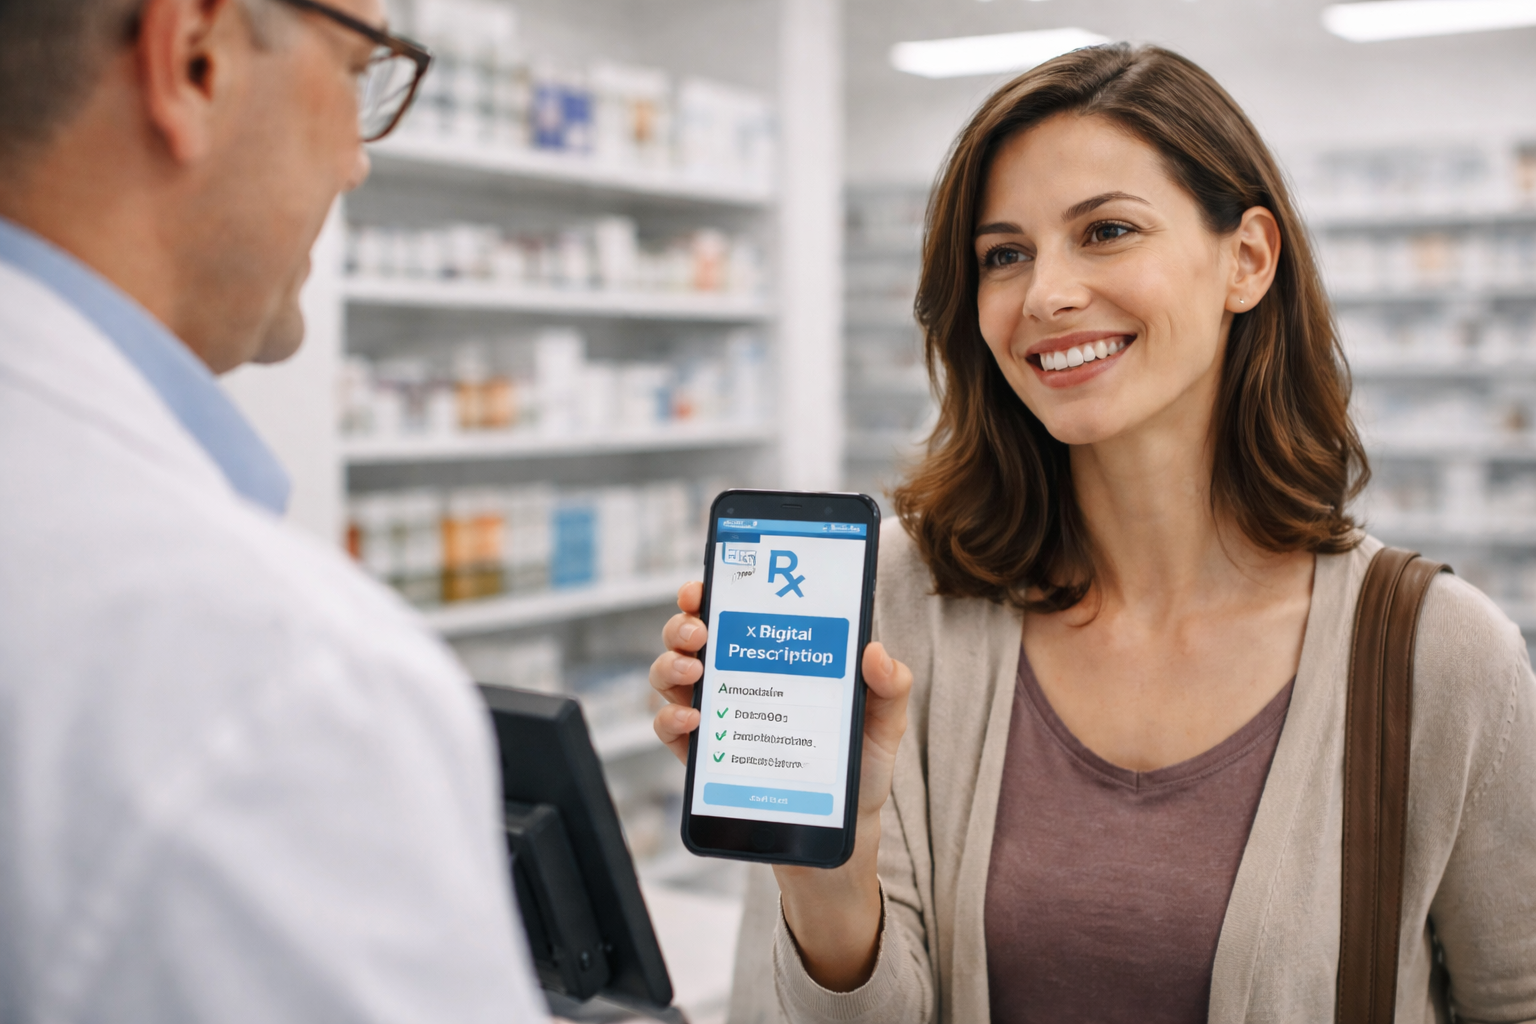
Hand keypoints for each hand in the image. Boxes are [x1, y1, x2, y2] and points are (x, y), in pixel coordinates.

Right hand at [648, 580, 912, 992]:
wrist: (838, 839)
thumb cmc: (858, 770)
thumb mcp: (884, 724)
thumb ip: (890, 686)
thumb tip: (875, 650)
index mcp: (775, 659)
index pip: (737, 611)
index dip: (714, 590)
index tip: (707, 583)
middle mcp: (739, 681)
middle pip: (693, 637)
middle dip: (683, 623)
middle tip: (699, 630)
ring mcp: (717, 717)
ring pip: (671, 675)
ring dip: (670, 664)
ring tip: (693, 669)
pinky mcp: (704, 757)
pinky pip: (670, 729)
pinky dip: (669, 718)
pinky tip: (691, 719)